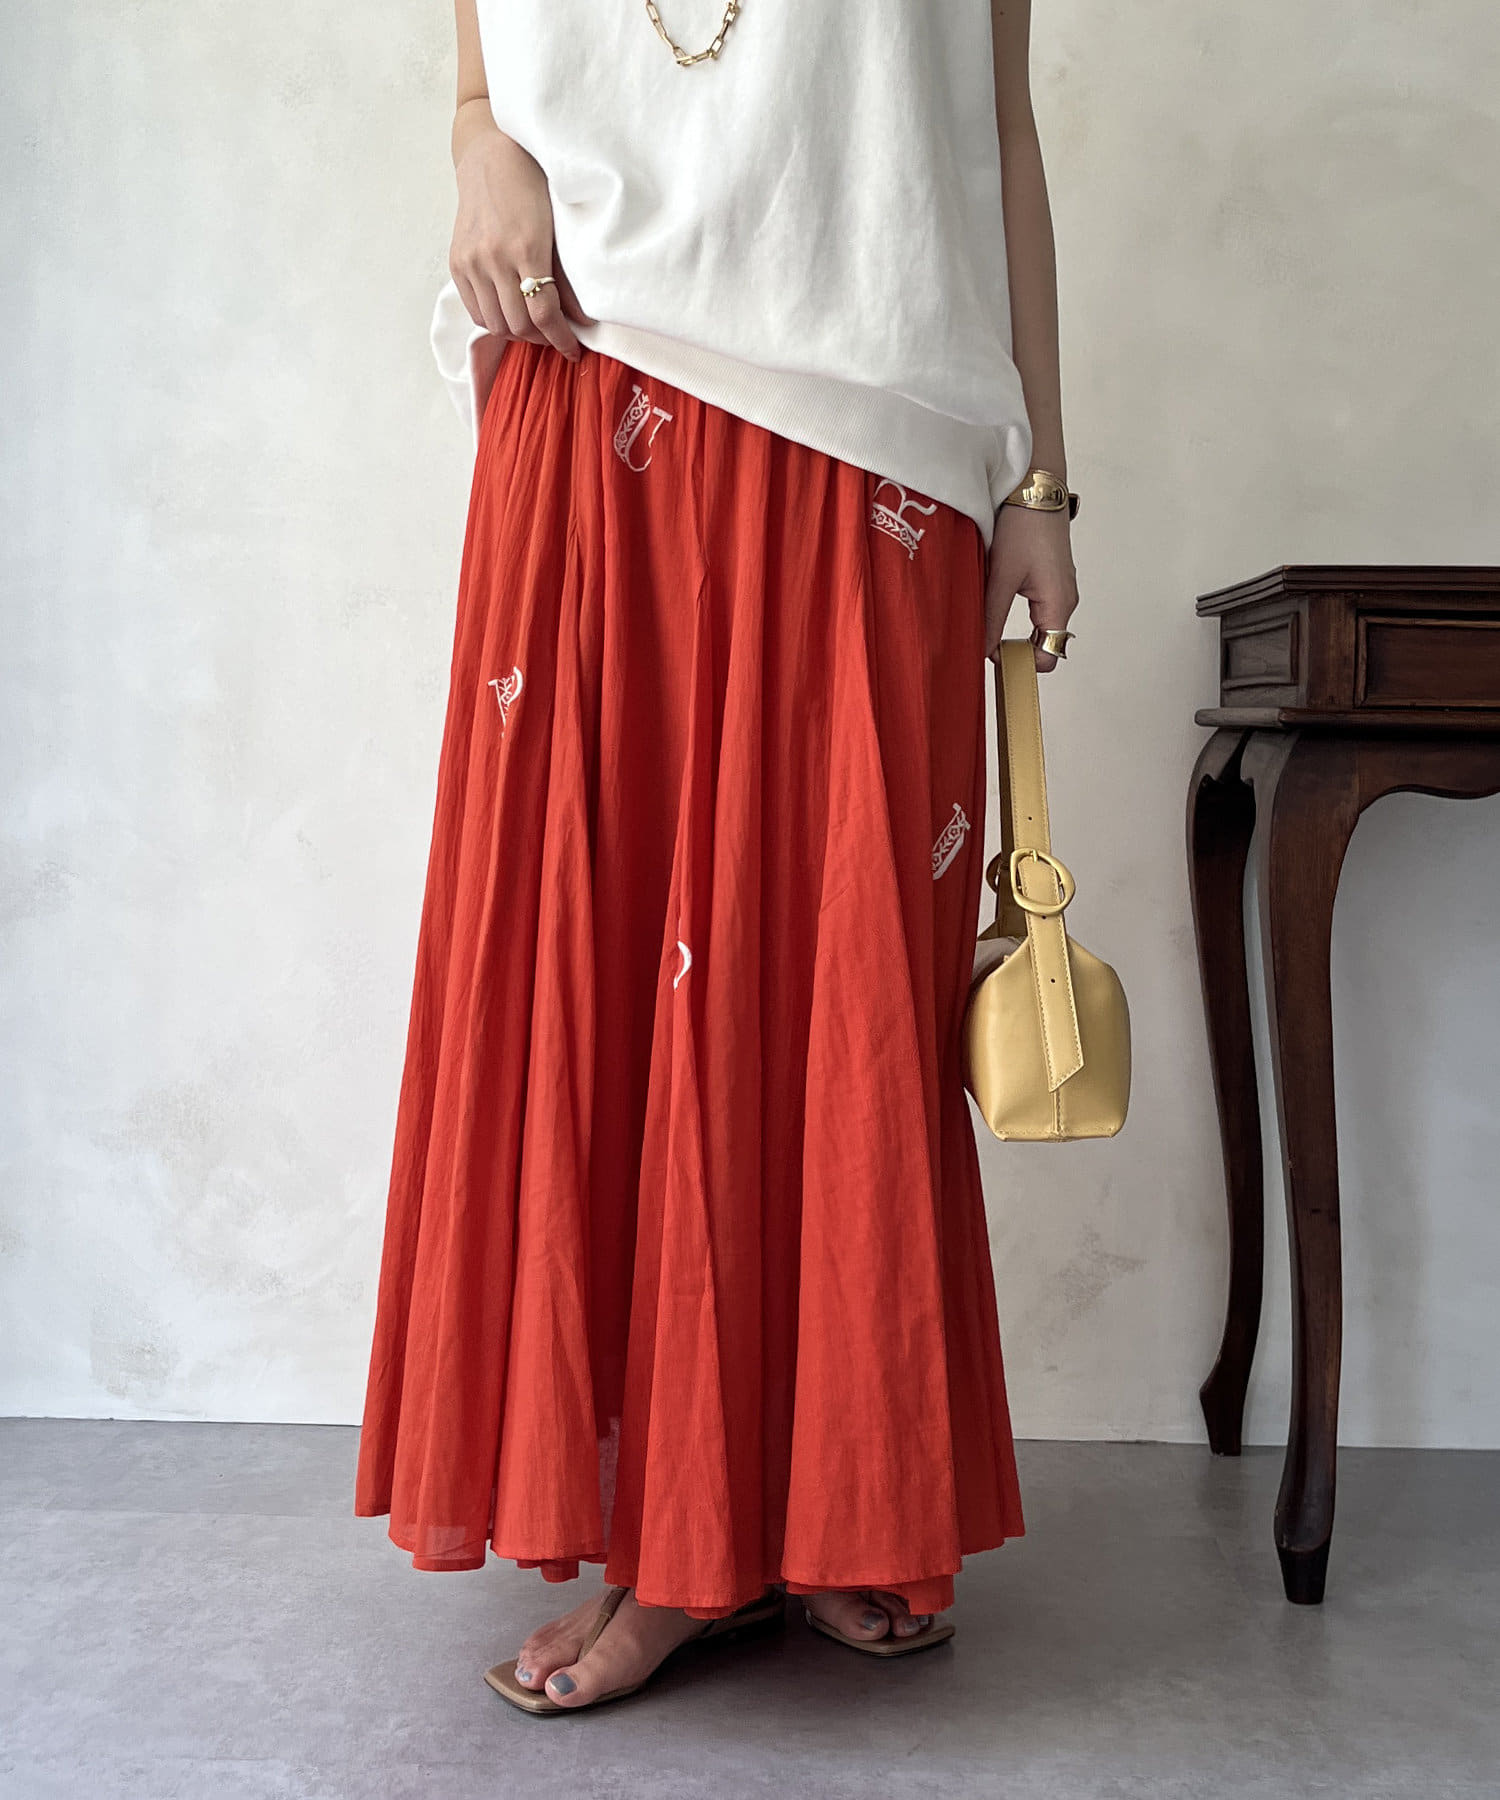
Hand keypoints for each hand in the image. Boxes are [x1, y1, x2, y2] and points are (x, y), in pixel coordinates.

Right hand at [449, 126, 591, 361]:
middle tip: (556, 336)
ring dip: (517, 334)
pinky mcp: (457, 263)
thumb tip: (581, 320)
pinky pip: (475, 311)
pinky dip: (494, 321)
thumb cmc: (532, 185)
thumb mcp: (557, 227)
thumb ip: (566, 276)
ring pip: (495, 323)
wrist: (490, 157)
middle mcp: (493, 257)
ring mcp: (471, 261)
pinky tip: (510, 314)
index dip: (561, 339)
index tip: (573, 350)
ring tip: (534, 328)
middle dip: (541, 339)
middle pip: (518, 325)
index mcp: (525, 247)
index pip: (543, 314)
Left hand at [984, 504, 1079, 672]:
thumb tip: (982, 651)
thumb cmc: (1025, 523)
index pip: (1049, 656)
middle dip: (1016, 649)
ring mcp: (1058, 587)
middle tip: (984, 644)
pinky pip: (1036, 608)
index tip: (994, 661)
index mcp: (1059, 603)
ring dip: (1013, 629)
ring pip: (1037, 626)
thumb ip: (991, 618)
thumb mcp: (1001, 575)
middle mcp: (1064, 598)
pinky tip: (994, 600)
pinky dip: (1015, 612)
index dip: (1022, 664)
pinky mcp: (1049, 576)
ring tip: (986, 620)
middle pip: (1044, 644)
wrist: (1035, 485)